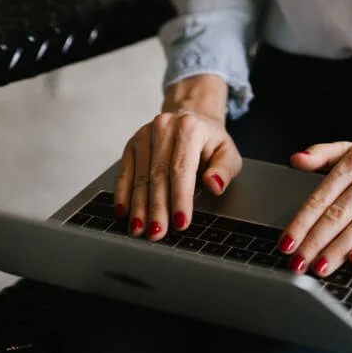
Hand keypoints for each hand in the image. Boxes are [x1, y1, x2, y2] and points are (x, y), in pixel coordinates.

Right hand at [114, 74, 241, 239]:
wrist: (190, 119)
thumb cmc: (210, 142)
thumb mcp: (227, 153)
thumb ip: (224, 170)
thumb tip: (214, 185)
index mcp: (190, 127)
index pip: (182, 168)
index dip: (180, 198)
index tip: (180, 222)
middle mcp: (164, 126)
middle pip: (158, 174)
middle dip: (157, 208)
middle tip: (157, 233)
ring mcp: (145, 134)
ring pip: (140, 176)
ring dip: (139, 206)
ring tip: (140, 230)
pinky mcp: (132, 143)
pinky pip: (125, 172)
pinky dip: (123, 194)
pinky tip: (123, 212)